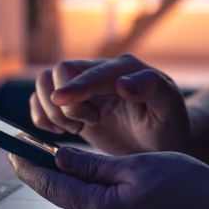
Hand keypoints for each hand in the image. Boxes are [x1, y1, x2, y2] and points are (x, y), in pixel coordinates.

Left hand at [9, 147, 208, 208]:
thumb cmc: (190, 187)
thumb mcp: (136, 166)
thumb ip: (93, 164)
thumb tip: (59, 157)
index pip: (53, 186)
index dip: (29, 166)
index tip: (11, 150)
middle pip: (66, 198)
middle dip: (49, 173)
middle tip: (33, 149)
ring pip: (84, 206)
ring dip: (75, 184)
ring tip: (67, 160)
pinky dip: (95, 196)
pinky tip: (100, 182)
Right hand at [29, 54, 189, 153]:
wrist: (159, 139)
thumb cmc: (167, 124)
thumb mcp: (169, 108)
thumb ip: (151, 89)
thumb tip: (123, 83)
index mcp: (124, 69)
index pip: (91, 72)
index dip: (76, 87)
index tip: (61, 100)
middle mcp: (99, 71)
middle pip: (59, 71)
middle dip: (65, 103)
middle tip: (87, 124)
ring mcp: (82, 86)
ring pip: (44, 82)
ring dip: (51, 109)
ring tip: (75, 128)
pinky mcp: (70, 102)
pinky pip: (39, 100)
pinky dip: (41, 116)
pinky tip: (62, 130)